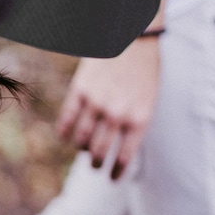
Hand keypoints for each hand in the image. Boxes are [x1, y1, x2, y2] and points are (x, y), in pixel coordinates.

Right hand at [56, 37, 161, 178]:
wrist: (131, 35)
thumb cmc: (144, 69)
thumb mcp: (149, 99)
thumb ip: (135, 124)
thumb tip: (116, 150)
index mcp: (139, 118)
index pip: (124, 157)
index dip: (116, 172)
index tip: (112, 179)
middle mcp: (117, 114)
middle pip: (98, 152)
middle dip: (96, 164)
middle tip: (95, 166)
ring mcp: (96, 103)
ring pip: (81, 140)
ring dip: (81, 149)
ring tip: (84, 150)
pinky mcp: (80, 92)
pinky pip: (67, 121)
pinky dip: (65, 133)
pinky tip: (66, 137)